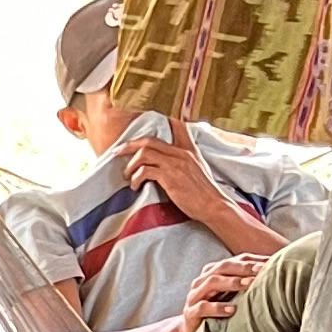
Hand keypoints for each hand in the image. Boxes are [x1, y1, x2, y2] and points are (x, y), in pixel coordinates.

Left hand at [121, 111, 267, 250]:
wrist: (213, 206)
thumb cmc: (203, 192)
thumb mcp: (197, 169)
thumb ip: (183, 161)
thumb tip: (165, 161)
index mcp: (188, 149)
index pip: (176, 126)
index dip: (157, 125)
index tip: (140, 135)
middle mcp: (182, 152)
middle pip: (149, 140)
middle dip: (129, 146)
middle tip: (117, 153)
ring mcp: (176, 164)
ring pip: (144, 153)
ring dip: (130, 165)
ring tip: (128, 176)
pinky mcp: (170, 177)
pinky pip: (145, 171)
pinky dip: (136, 178)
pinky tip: (135, 186)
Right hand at [185, 250, 265, 321]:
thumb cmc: (218, 312)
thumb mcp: (233, 296)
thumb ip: (247, 284)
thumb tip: (277, 274)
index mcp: (213, 273)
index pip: (234, 261)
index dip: (252, 260)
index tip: (272, 262)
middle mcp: (202, 281)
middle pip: (222, 267)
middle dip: (243, 267)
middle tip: (262, 270)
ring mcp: (194, 296)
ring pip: (211, 282)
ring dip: (232, 282)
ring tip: (249, 284)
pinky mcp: (190, 313)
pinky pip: (202, 307)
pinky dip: (218, 308)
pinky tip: (233, 310)